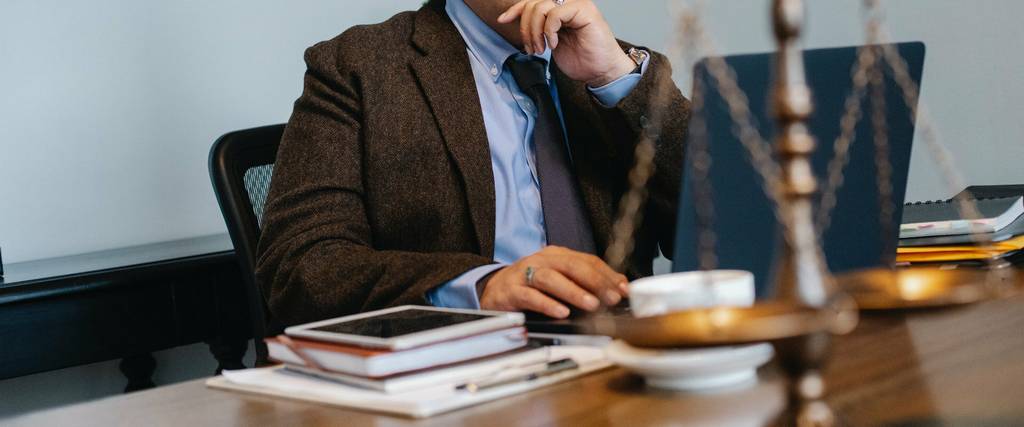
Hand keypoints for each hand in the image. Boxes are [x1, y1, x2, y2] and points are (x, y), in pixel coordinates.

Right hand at [479, 246, 628, 318]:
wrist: (494, 290)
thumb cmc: (531, 286)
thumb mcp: (559, 280)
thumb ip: (584, 283)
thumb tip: (616, 289)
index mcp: (557, 255)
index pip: (587, 260)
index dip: (606, 274)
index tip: (623, 289)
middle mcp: (542, 260)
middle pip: (571, 266)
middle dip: (594, 282)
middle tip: (611, 297)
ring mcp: (525, 274)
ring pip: (551, 279)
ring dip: (574, 292)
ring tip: (591, 305)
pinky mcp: (511, 291)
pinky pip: (530, 296)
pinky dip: (547, 304)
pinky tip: (561, 313)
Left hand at [498, 0, 635, 86]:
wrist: (602, 72)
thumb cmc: (583, 60)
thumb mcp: (552, 44)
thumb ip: (540, 31)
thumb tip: (521, 25)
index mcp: (559, 10)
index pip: (532, 2)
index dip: (516, 10)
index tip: (504, 20)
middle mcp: (567, 4)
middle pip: (533, 4)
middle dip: (525, 28)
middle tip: (531, 48)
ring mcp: (576, 6)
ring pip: (541, 7)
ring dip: (535, 31)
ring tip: (541, 49)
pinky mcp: (584, 11)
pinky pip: (555, 14)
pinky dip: (549, 31)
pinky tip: (553, 45)